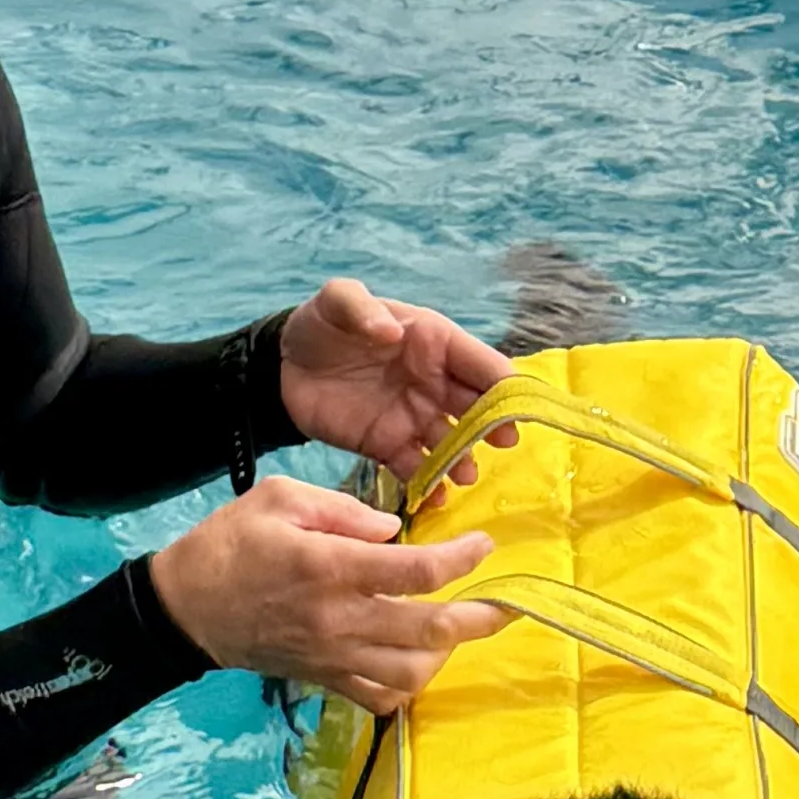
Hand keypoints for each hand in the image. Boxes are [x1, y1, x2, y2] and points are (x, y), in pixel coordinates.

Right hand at [149, 476, 510, 715]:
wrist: (186, 607)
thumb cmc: (231, 543)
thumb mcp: (279, 497)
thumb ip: (342, 508)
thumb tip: (393, 530)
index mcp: (331, 568)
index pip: (416, 570)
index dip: (461, 558)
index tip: (483, 544)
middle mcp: (339, 619)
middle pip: (430, 630)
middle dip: (480, 617)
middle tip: (509, 604)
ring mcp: (334, 656)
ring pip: (413, 672)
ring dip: (445, 652)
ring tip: (454, 626)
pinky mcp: (325, 678)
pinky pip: (381, 698)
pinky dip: (408, 685)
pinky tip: (416, 660)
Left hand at [280, 278, 515, 484]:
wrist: (281, 367)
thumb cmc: (320, 326)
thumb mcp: (336, 301)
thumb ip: (359, 307)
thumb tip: (391, 330)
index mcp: (434, 342)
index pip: (481, 363)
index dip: (503, 383)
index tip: (517, 406)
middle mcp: (434, 381)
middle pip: (477, 407)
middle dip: (494, 425)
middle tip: (502, 443)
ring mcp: (414, 417)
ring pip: (451, 442)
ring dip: (463, 459)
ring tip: (465, 474)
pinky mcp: (388, 445)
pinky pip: (415, 468)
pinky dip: (428, 484)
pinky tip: (435, 498)